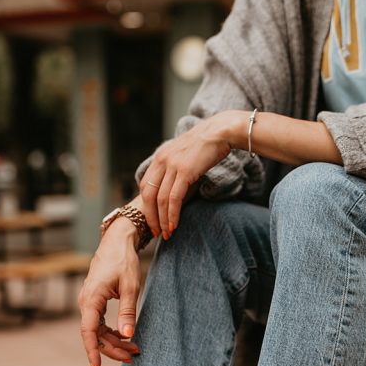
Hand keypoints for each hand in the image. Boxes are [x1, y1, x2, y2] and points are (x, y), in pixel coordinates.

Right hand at [78, 220, 141, 365]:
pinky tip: (126, 337)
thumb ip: (128, 311)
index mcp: (91, 300)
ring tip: (134, 349)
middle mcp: (86, 303)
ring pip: (98, 331)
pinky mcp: (95, 302)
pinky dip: (112, 333)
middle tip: (133, 356)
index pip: (89, 332)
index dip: (92, 351)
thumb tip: (128, 334)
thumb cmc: (123, 261)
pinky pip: (100, 323)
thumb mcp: (130, 286)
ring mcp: (89, 303)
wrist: (117, 242)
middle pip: (95, 335)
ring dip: (115, 342)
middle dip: (113, 349)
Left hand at [139, 111, 242, 238]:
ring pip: (160, 199)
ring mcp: (172, 165)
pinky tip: (174, 224)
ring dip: (162, 220)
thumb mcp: (184, 155)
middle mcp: (161, 161)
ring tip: (167, 233)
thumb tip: (174, 189)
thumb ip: (175, 169)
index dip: (146, 206)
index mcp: (159, 157)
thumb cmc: (207, 145)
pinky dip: (172, 214)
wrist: (220, 131)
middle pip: (148, 195)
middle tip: (155, 233)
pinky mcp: (185, 171)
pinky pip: (174, 198)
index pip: (144, 186)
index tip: (152, 220)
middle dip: (151, 217)